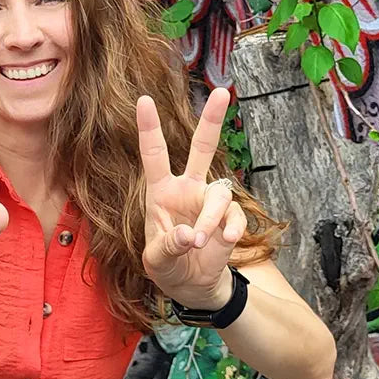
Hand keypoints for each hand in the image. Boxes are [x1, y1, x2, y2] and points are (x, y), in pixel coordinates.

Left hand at [137, 88, 247, 309]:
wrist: (192, 285)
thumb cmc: (167, 265)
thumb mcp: (156, 261)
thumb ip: (168, 247)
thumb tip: (189, 236)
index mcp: (160, 192)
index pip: (154, 155)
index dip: (149, 128)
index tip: (144, 100)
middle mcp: (187, 189)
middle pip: (202, 148)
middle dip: (211, 121)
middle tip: (220, 93)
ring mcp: (209, 202)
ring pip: (218, 193)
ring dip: (209, 219)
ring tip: (199, 243)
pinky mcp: (229, 218)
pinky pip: (234, 216)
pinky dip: (231, 228)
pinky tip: (226, 242)